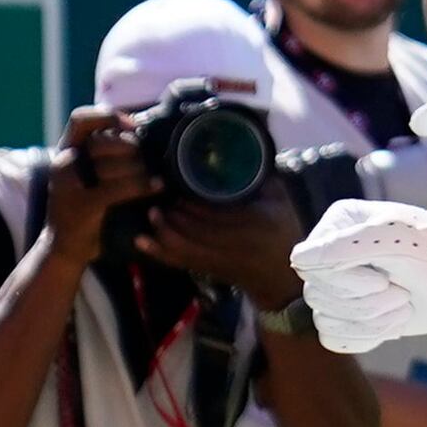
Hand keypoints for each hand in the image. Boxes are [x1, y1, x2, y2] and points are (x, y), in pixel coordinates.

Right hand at [44, 108, 153, 255]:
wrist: (64, 248)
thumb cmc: (85, 207)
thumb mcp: (86, 174)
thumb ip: (102, 152)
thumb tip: (137, 129)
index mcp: (65, 151)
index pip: (81, 119)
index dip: (109, 116)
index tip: (132, 127)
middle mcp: (63, 164)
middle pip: (104, 141)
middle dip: (132, 148)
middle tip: (149, 159)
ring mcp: (69, 185)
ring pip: (113, 164)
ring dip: (141, 168)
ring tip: (156, 176)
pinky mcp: (83, 206)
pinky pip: (118, 188)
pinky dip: (142, 185)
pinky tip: (157, 186)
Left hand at [132, 179, 311, 309]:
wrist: (283, 279)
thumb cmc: (284, 234)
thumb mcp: (281, 201)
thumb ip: (262, 178)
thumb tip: (244, 147)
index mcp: (253, 224)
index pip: (216, 213)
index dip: (193, 202)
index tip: (177, 185)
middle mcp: (233, 244)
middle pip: (193, 229)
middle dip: (172, 213)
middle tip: (156, 194)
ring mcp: (218, 260)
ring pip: (182, 246)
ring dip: (163, 229)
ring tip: (152, 212)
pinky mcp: (208, 270)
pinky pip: (179, 262)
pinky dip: (158, 251)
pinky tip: (141, 239)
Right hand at [290, 200, 426, 346]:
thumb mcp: (399, 242)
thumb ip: (348, 245)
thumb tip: (299, 259)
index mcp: (338, 226)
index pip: (311, 268)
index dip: (347, 282)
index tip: (385, 278)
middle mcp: (332, 252)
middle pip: (317, 296)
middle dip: (367, 304)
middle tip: (403, 292)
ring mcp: (340, 283)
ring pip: (325, 320)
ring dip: (372, 321)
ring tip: (403, 304)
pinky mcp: (351, 312)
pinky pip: (333, 339)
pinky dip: (365, 338)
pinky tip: (391, 323)